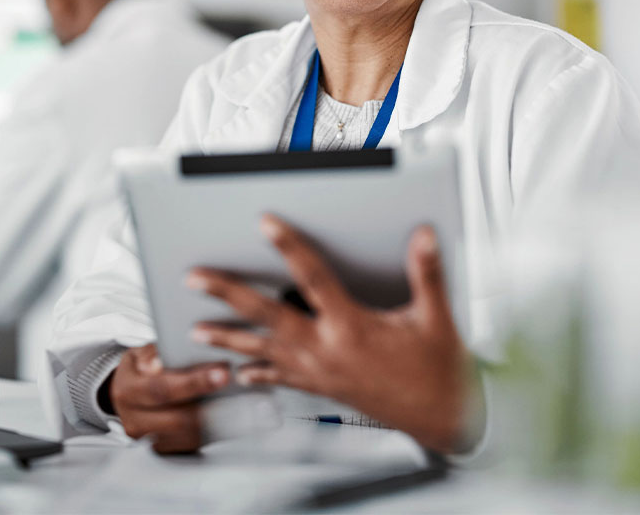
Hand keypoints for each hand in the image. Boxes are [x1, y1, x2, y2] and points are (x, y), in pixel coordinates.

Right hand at [107, 343, 230, 453]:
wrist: (125, 395)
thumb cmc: (139, 369)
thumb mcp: (140, 353)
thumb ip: (153, 354)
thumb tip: (160, 362)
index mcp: (127, 391)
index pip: (161, 389)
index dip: (193, 383)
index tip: (221, 373)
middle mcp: (134, 420)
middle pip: (177, 418)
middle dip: (210, 405)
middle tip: (237, 393)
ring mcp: (147, 439)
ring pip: (186, 436)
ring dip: (213, 421)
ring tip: (237, 403)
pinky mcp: (161, 450)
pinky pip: (190, 446)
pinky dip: (209, 432)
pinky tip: (225, 416)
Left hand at [187, 215, 480, 453]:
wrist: (442, 417)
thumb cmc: (438, 368)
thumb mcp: (435, 317)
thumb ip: (426, 272)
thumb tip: (423, 235)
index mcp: (352, 326)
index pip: (312, 277)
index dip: (288, 246)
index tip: (266, 224)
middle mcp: (326, 350)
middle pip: (266, 316)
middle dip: (228, 295)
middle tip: (197, 279)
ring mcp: (319, 373)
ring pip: (262, 352)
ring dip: (227, 338)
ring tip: (196, 329)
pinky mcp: (321, 388)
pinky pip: (280, 379)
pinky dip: (255, 373)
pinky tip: (237, 373)